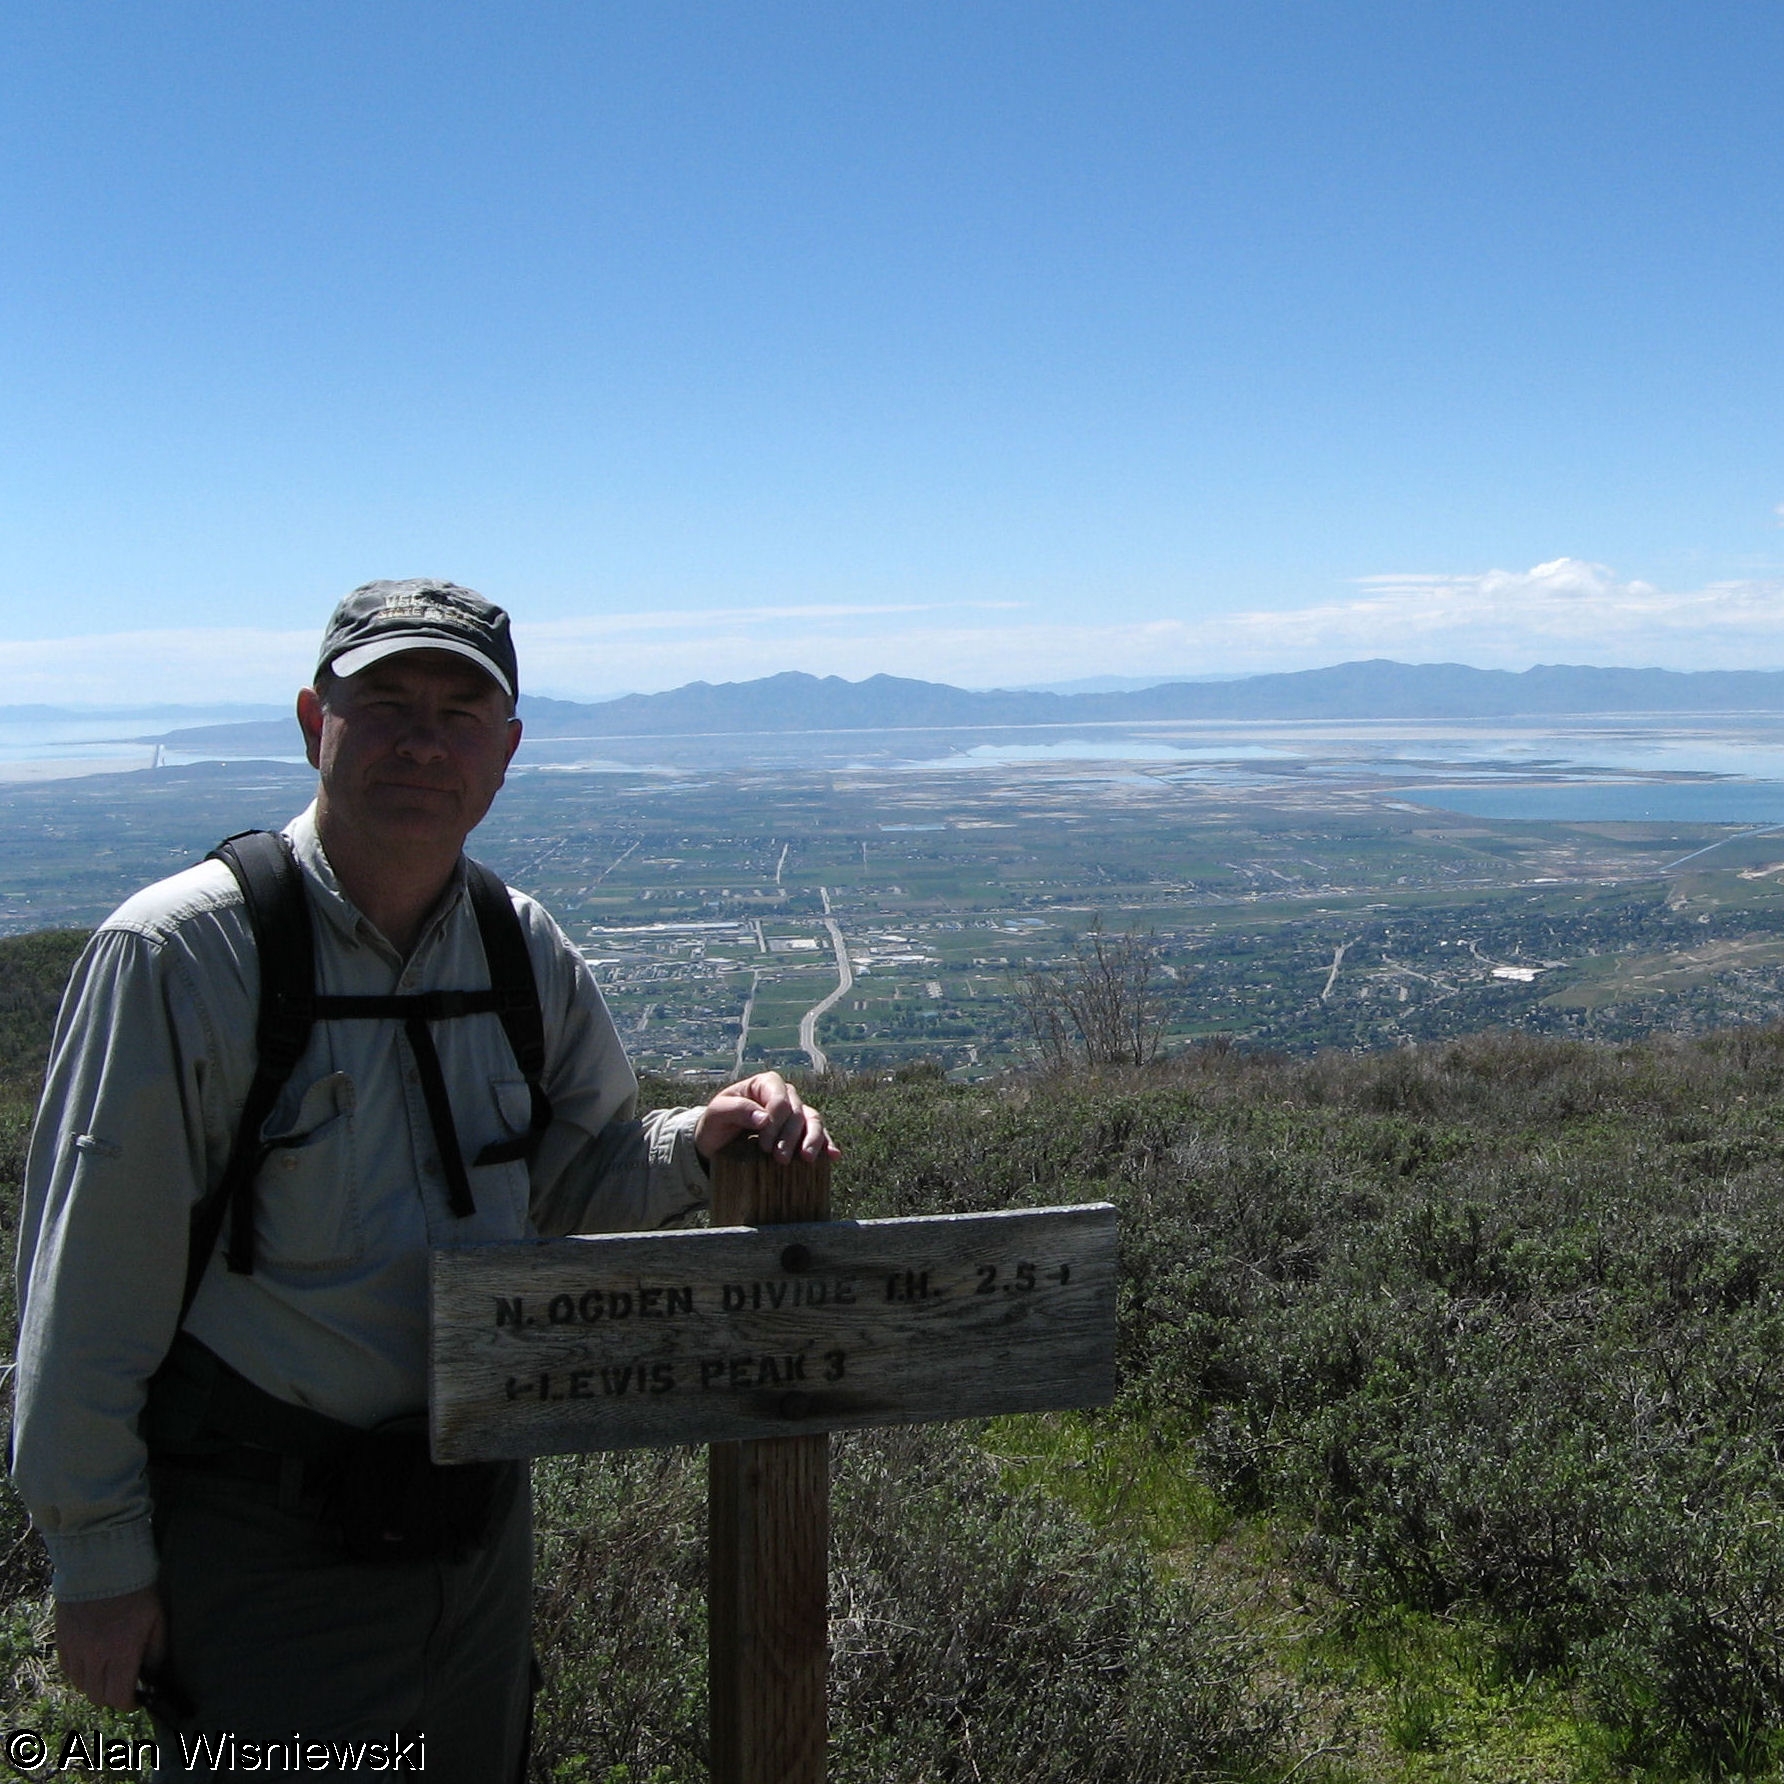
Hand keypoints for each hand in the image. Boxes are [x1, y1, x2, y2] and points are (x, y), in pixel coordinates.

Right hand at [56, 1585, 164, 1710]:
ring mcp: (76, 1649)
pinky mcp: (63, 1641)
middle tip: (122, 1686)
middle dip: (111, 1696)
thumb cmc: (137, 1590)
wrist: (105, 1565)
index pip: (118, 1696)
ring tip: (107, 1673)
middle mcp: (96, 1656)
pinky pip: (67, 1670)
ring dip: (94, 1685)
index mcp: (122, 1651)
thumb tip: (153, 1672)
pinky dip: (79, 1673)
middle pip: (97, 1696)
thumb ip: (156, 1649)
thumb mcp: (157, 1618)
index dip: (127, 1703)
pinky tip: (91, 1662)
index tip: (135, 1699)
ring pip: (81, 1685)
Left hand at [694, 1072, 839, 1165]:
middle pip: (796, 1112)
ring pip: (813, 1121)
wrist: (718, 1144)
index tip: (764, 1145)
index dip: (776, 1122)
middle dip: (790, 1136)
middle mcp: (784, 1095)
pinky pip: (819, 1134)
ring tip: (807, 1159)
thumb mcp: (717, 1114)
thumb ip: (737, 1110)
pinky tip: (832, 1155)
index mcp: (765, 1084)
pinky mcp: (801, 1133)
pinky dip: (827, 1144)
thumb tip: (763, 1118)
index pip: (779, 1099)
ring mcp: (795, 1114)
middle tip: (780, 1160)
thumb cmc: (716, 1124)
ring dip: (812, 1139)